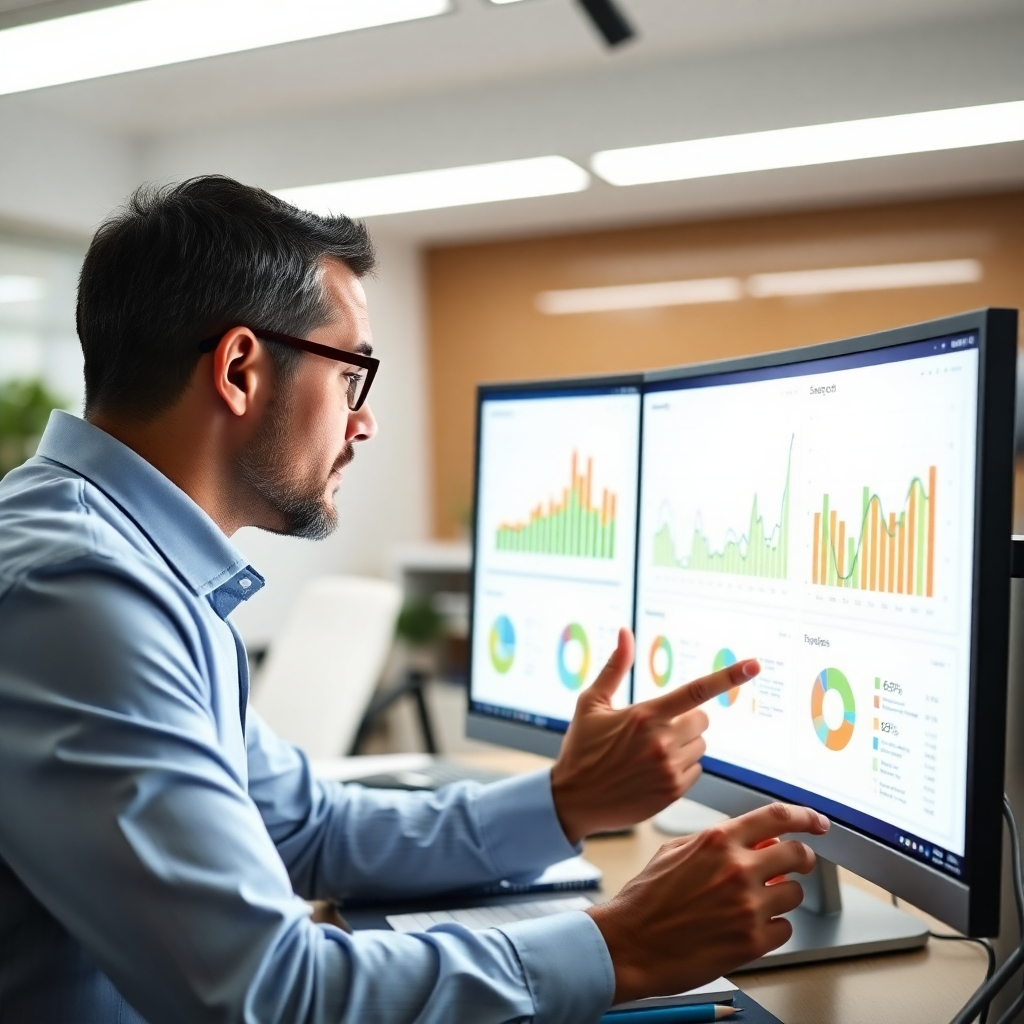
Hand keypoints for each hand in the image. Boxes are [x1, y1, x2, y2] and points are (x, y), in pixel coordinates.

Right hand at [550, 628, 759, 842]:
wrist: (572, 800)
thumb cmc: (580, 749)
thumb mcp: (591, 703)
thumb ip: (614, 667)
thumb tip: (625, 632)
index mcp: (645, 715)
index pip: (696, 691)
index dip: (728, 676)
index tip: (753, 665)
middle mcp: (661, 741)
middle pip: (702, 721)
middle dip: (686, 720)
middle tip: (660, 728)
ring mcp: (669, 769)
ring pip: (699, 747)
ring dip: (684, 745)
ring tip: (651, 753)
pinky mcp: (672, 792)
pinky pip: (695, 771)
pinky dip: (681, 769)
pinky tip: (654, 771)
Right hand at [587, 803, 829, 1003]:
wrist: (630, 944)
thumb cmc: (646, 900)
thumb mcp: (673, 852)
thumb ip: (713, 841)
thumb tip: (744, 838)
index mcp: (717, 841)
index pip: (777, 817)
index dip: (805, 817)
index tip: (818, 823)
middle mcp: (737, 869)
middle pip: (797, 855)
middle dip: (802, 859)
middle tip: (796, 866)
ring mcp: (748, 907)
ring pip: (794, 894)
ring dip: (781, 896)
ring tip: (756, 902)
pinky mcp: (752, 942)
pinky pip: (785, 929)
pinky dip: (772, 928)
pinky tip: (748, 927)